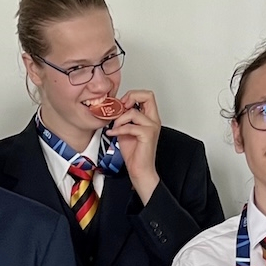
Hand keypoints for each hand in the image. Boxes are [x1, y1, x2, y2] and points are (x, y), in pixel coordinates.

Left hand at [109, 89, 161, 204]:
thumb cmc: (134, 153)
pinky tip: (112, 133)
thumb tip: (115, 108)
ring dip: (120, 119)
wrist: (139, 169)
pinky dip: (118, 129)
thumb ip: (123, 118)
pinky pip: (130, 126)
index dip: (132, 95)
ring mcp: (152, 127)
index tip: (122, 104)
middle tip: (120, 108)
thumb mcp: (125, 130)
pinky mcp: (148, 135)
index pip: (146, 95)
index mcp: (150, 117)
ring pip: (133, 112)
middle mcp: (153, 120)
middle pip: (147, 95)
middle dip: (130, 97)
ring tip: (114, 127)